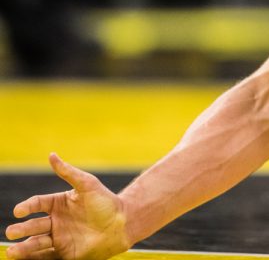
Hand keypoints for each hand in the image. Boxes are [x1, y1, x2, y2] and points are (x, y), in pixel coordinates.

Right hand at [5, 153, 130, 259]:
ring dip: (23, 248)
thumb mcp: (87, 184)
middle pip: (33, 226)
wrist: (123, 223)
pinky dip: (33, 259)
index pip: (37, 204)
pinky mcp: (65, 254)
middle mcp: (56, 222)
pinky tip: (24, 259)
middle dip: (21, 229)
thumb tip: (51, 154)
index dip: (27, 207)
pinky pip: (46, 258)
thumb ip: (68, 172)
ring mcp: (59, 239)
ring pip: (36, 244)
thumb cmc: (106, 202)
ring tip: (12, 251)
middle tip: (11, 232)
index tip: (19, 211)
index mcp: (59, 204)